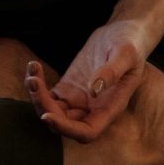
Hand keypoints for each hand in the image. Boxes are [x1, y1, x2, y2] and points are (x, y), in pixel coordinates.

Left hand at [25, 15, 152, 141]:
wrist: (124, 32)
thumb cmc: (131, 43)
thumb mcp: (126, 54)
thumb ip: (112, 71)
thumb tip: (94, 89)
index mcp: (110, 107)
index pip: (87, 132)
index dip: (66, 129)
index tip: (48, 115)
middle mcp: (93, 109)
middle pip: (64, 124)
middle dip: (45, 108)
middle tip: (34, 82)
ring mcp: (79, 99)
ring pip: (52, 111)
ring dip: (37, 97)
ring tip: (32, 73)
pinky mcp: (68, 88)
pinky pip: (48, 96)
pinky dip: (37, 87)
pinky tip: (33, 67)